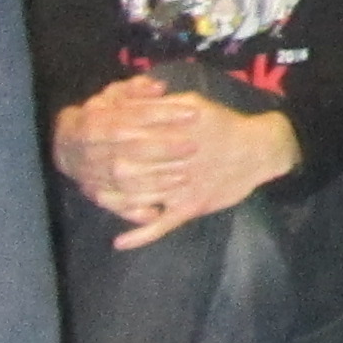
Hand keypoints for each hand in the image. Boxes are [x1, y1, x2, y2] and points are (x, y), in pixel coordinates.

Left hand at [56, 79, 297, 247]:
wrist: (258, 150)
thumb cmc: (223, 124)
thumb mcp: (192, 102)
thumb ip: (158, 104)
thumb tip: (126, 101)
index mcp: (172, 132)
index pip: (129, 138)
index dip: (106, 142)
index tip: (87, 142)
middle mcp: (173, 160)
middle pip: (128, 169)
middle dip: (103, 172)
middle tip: (83, 173)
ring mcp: (181, 187)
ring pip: (138, 198)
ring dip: (113, 201)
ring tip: (94, 197)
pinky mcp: (191, 206)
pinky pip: (162, 224)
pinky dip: (141, 235)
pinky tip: (120, 242)